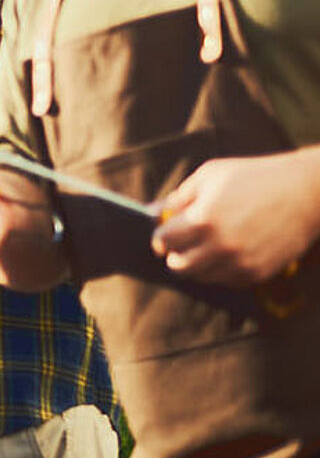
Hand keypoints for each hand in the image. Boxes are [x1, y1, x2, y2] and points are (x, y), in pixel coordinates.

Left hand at [153, 150, 319, 286]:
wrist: (305, 192)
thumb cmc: (254, 177)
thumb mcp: (209, 176)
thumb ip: (178, 198)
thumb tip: (153, 213)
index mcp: (203, 219)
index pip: (164, 240)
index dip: (160, 237)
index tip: (164, 234)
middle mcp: (220, 246)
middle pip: (179, 266)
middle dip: (174, 256)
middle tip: (179, 246)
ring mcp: (241, 262)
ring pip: (202, 277)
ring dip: (197, 265)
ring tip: (203, 248)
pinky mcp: (259, 273)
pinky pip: (227, 281)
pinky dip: (220, 271)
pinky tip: (225, 254)